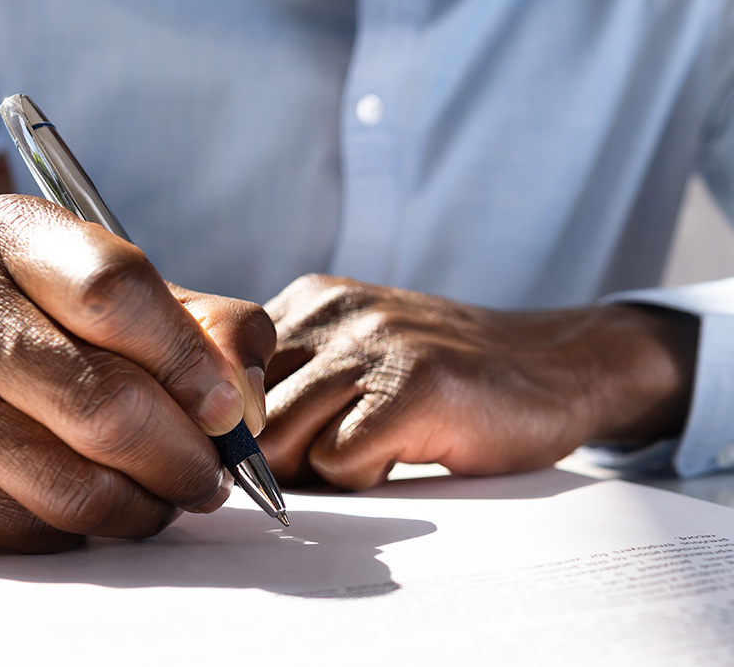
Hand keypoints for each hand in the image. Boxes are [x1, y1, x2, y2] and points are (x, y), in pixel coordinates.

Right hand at [0, 195, 272, 551]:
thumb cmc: (36, 339)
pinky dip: (90, 532)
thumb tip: (246, 393)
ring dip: (147, 504)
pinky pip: (38, 529)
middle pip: (106, 401)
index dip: (189, 360)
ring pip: (78, 483)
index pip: (117, 289)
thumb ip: (203, 329)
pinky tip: (92, 505)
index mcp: (11, 235)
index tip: (230, 410)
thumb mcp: (118, 307)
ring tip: (162, 493)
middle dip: (185, 455)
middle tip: (213, 475)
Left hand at [254, 275, 697, 489]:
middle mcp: (332, 313)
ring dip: (320, 467)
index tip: (269, 448)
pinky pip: (338, 461)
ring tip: (375, 448)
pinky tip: (408, 451)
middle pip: (242, 412)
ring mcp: (374, 345)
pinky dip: (365, 476)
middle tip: (330, 460)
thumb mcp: (355, 353)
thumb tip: (220, 451)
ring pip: (280, 438)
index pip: (222, 373)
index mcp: (309, 302)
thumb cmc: (447, 378)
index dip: (240, 425)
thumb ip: (291, 382)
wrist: (560, 363)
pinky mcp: (413, 388)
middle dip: (272, 457)